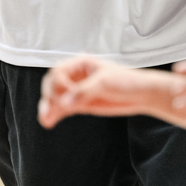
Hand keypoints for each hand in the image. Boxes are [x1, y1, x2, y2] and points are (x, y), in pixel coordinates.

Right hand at [39, 57, 178, 126]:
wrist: (140, 95)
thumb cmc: (126, 81)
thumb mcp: (105, 82)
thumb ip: (84, 91)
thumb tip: (65, 102)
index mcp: (81, 63)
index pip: (59, 70)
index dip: (58, 83)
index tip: (65, 94)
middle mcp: (76, 76)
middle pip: (53, 83)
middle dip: (49, 95)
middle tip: (49, 108)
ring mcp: (77, 90)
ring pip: (56, 97)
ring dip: (48, 107)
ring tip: (45, 119)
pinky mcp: (80, 103)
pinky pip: (63, 109)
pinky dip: (55, 114)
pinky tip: (49, 122)